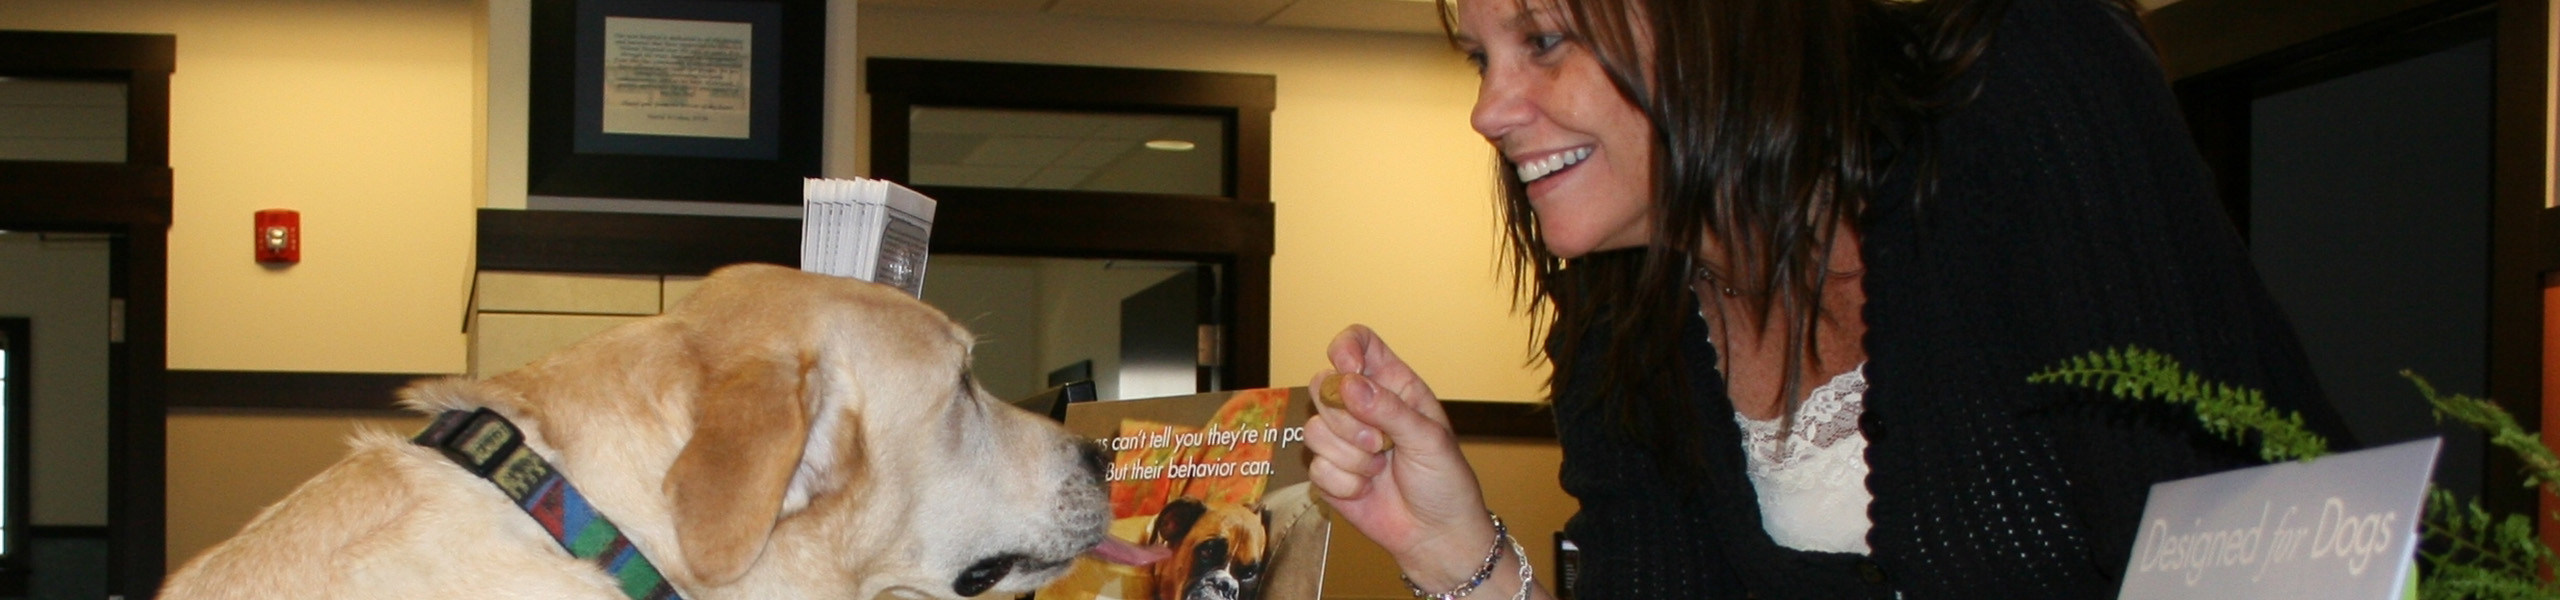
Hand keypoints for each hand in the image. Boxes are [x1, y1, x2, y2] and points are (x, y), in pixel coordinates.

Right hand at [1303, 325, 1500, 589]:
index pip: (1358, 343)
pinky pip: (1315, 466)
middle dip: (1346, 418)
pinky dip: (1343, 482)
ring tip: (1378, 469)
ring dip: (1349, 456)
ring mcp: (1343, 440)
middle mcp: (1363, 406)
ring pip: (1314, 429)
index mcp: (1393, 386)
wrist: (1436, 535)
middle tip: (1379, 443)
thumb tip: (1348, 384)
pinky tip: (1366, 490)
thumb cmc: (1444, 482)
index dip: (1345, 349)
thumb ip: (1388, 410)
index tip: (1348, 370)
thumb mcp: (1428, 439)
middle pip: (1323, 385)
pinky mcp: (1329, 472)